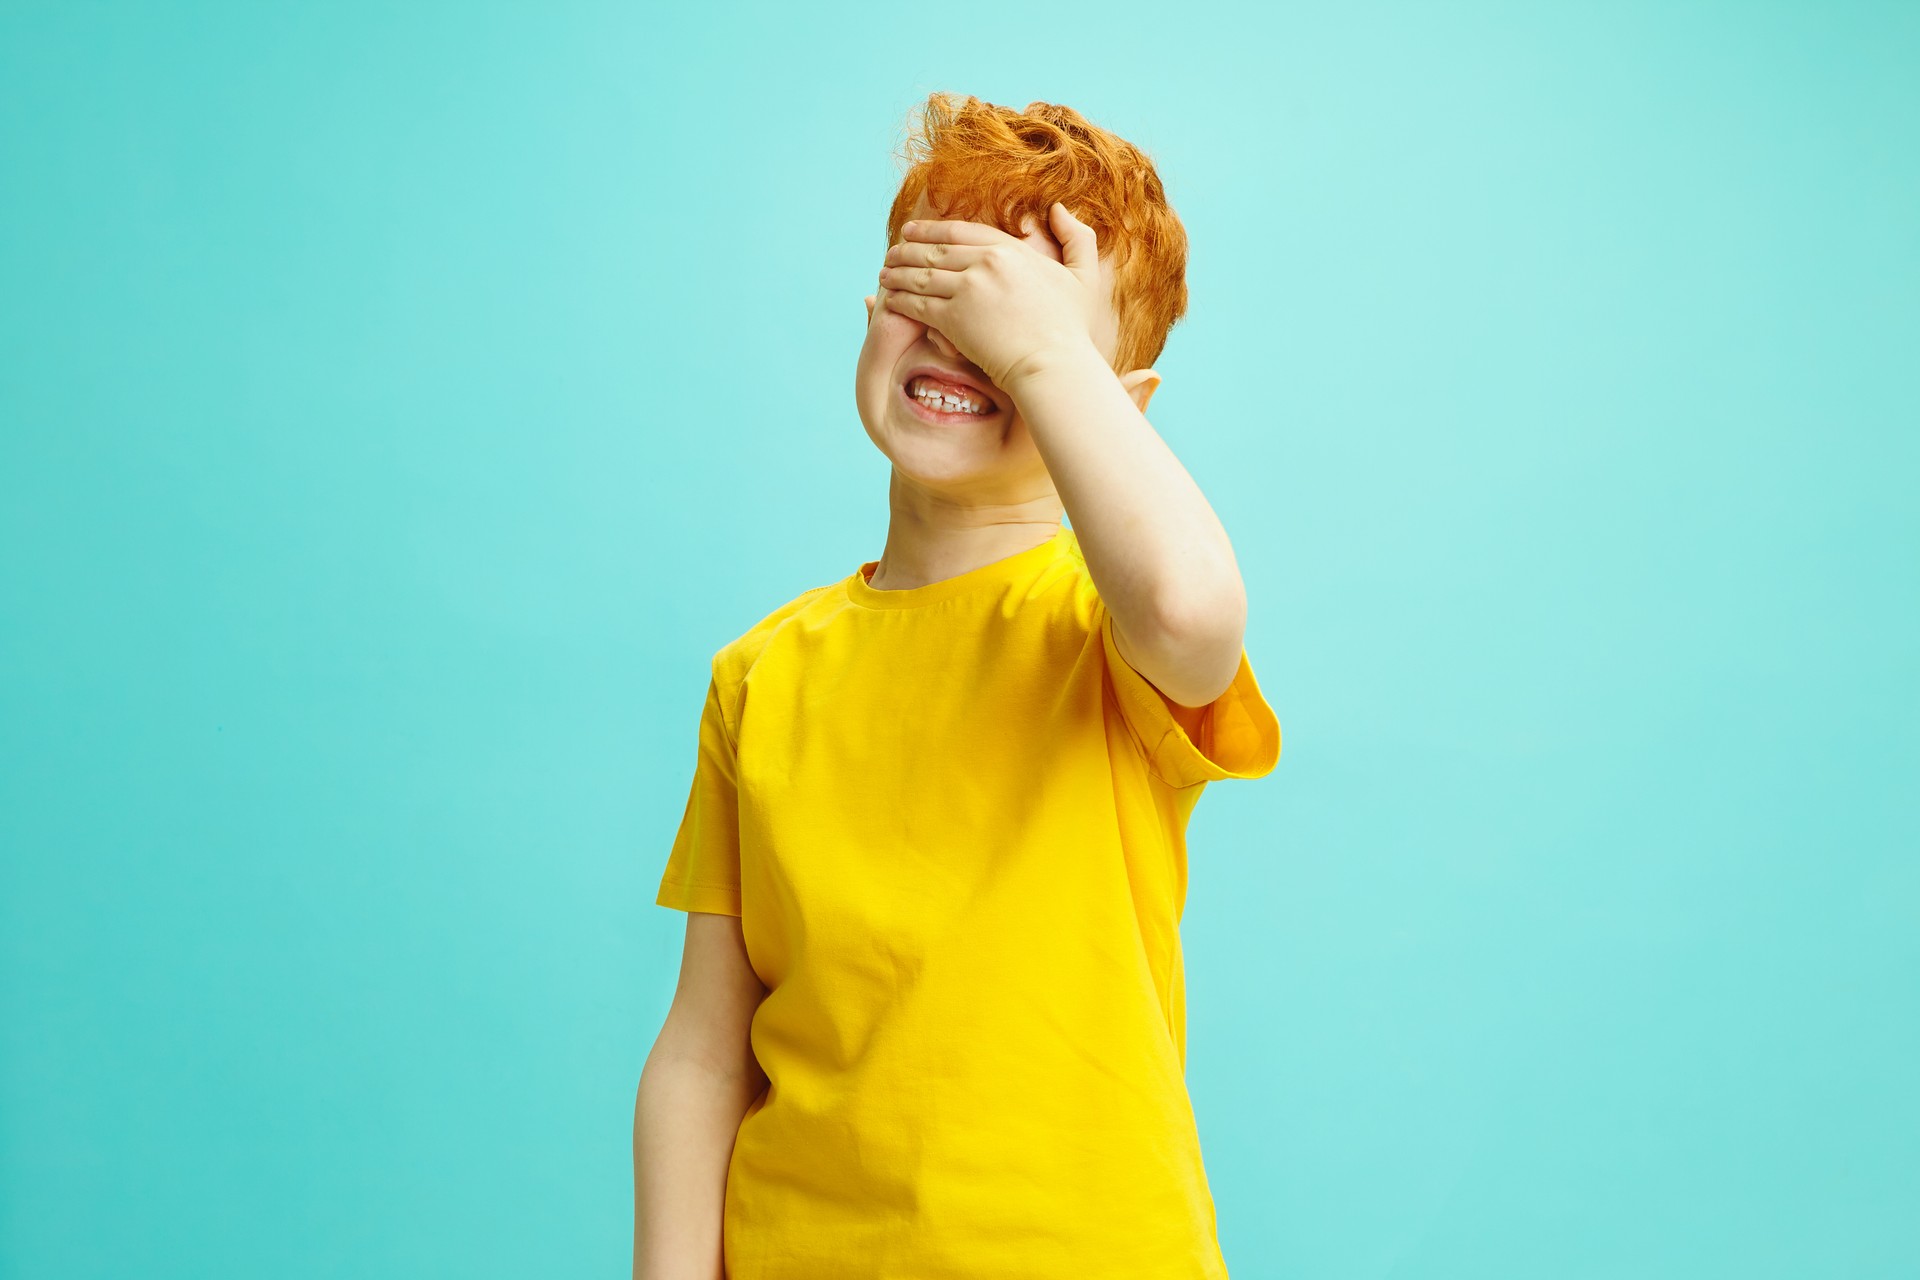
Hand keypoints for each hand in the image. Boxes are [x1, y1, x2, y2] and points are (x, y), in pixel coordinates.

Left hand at [877, 202, 1105, 396]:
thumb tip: (1059, 209)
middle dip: (907, 250)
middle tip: (891, 253)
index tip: (913, 230)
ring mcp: (967, 289)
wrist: (1053, 364)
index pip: (960, 231)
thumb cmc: (1071, 329)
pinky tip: (888, 300)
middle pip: (934, 249)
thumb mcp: (1084, 276)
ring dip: (897, 273)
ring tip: (883, 275)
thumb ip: (1077, 237)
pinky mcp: (953, 318)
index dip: (931, 229)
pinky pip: (916, 303)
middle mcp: (985, 263)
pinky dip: (898, 300)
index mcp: (1009, 250)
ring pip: (920, 274)